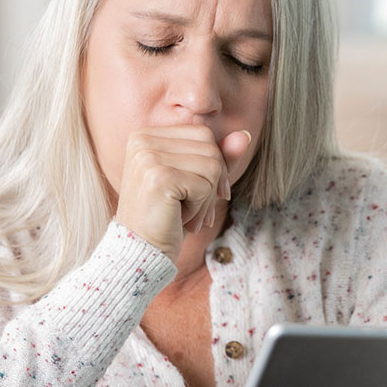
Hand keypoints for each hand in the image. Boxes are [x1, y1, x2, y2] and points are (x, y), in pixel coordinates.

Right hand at [114, 125, 251, 262]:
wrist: (141, 252)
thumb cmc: (167, 217)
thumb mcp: (195, 182)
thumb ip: (218, 157)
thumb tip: (245, 134)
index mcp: (146, 136)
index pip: (203, 134)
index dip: (215, 165)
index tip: (203, 193)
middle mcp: (143, 140)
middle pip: (210, 148)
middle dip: (212, 184)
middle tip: (192, 209)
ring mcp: (148, 157)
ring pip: (212, 167)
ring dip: (206, 199)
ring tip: (184, 214)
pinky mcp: (158, 177)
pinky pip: (205, 186)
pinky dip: (200, 209)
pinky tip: (180, 219)